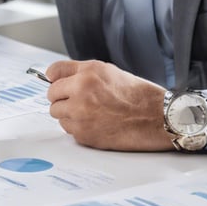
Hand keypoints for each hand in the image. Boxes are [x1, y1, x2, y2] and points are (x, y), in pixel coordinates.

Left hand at [45, 60, 173, 150]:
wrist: (154, 118)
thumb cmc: (136, 95)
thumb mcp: (109, 71)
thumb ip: (81, 72)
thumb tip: (56, 77)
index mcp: (88, 73)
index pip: (54, 72)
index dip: (55, 79)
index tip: (56, 82)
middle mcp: (81, 91)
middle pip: (52, 96)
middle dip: (63, 98)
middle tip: (79, 100)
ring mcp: (80, 114)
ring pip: (58, 114)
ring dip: (69, 114)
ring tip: (90, 112)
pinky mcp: (83, 134)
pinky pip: (68, 129)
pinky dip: (78, 127)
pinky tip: (96, 123)